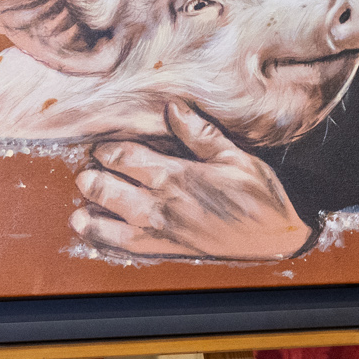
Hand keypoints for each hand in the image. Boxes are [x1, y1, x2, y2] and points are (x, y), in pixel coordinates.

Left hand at [72, 101, 311, 259]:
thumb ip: (201, 133)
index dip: (107, 149)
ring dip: (89, 213)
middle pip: (107, 189)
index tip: (103, 145)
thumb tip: (172, 108)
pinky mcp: (166, 250)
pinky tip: (95, 233)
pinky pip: (125, 248)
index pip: (126, 157)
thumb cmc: (259, 196)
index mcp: (178, 176)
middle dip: (91, 178)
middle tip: (89, 171)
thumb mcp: (236, 157)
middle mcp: (163, 205)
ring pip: (108, 223)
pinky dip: (104, 241)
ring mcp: (162, 231)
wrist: (276, 240)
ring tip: (82, 204)